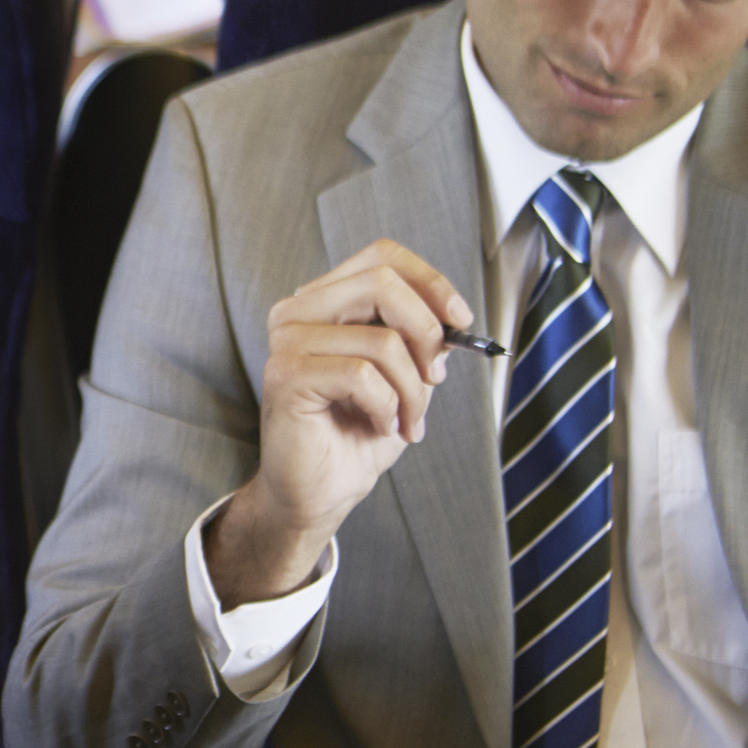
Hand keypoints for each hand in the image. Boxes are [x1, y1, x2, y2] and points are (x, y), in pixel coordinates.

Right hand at [208, 239, 471, 606]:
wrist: (321, 491)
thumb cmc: (356, 433)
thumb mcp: (404, 375)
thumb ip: (420, 337)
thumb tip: (452, 316)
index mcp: (323, 302)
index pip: (381, 256)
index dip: (430, 281)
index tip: (461, 322)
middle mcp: (297, 312)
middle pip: (382, 283)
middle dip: (427, 333)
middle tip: (435, 376)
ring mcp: (287, 342)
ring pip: (381, 339)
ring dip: (412, 390)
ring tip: (408, 420)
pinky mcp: (286, 376)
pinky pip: (362, 375)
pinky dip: (387, 407)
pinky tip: (380, 425)